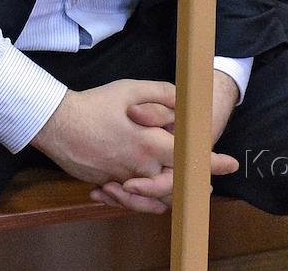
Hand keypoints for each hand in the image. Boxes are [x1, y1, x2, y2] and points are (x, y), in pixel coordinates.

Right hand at [30, 79, 204, 186]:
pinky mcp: (107, 182)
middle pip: (174, 184)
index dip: (211, 161)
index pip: (188, 157)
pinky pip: (129, 197)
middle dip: (191, 183)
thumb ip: (162, 94)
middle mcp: (139, 167)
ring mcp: (122, 178)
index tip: (229, 164)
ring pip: (152, 196)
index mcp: (149, 144)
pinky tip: (139, 192)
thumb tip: (186, 98)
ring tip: (176, 191)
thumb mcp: (130, 89)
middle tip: (205, 181)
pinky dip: (138, 199)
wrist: (57, 124)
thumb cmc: (94, 104)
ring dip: (166, 195)